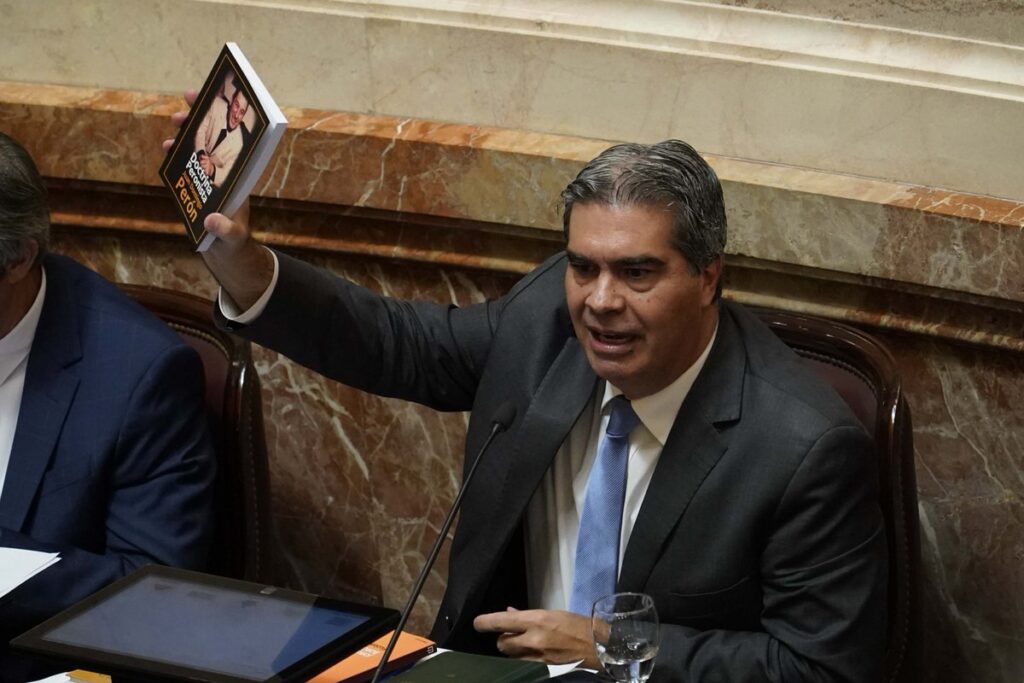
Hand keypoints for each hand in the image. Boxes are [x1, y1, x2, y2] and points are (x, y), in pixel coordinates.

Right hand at [163, 90, 273, 309]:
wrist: (223, 251)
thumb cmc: (234, 241)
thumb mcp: (232, 237)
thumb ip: (225, 230)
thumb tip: (210, 220)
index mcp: (238, 178)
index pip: (235, 144)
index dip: (226, 123)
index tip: (216, 103)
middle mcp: (224, 172)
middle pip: (213, 139)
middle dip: (199, 120)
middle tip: (183, 109)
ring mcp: (208, 176)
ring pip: (196, 148)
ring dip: (184, 137)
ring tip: (171, 133)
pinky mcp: (194, 184)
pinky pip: (184, 164)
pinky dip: (176, 155)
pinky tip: (167, 149)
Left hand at [473, 608, 598, 668]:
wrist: (598, 646)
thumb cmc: (577, 624)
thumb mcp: (552, 613)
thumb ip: (528, 615)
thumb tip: (510, 613)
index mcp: (536, 620)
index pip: (502, 621)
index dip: (486, 623)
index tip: (477, 623)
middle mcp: (534, 640)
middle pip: (502, 643)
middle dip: (503, 639)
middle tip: (510, 634)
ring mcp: (537, 657)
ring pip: (511, 656)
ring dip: (512, 650)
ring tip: (523, 644)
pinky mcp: (543, 669)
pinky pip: (523, 664)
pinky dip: (522, 658)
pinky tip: (530, 653)